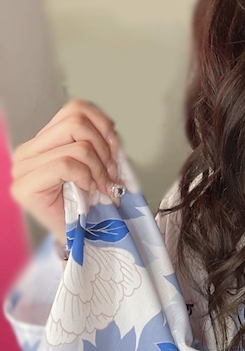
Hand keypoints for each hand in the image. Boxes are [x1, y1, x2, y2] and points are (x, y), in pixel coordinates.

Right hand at [10, 99, 120, 246]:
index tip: (115, 153)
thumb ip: (100, 143)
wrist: (81, 241)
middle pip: (76, 121)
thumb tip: (112, 133)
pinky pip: (66, 164)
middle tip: (111, 174)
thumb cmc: (90, 205)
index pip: (75, 109)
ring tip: (103, 185)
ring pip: (76, 144)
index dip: (104, 127)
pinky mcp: (24, 187)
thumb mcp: (98, 165)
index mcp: (44, 141)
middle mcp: (28, 151)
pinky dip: (86, 177)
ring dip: (99, 167)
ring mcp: (23, 169)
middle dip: (104, 148)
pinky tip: (89, 190)